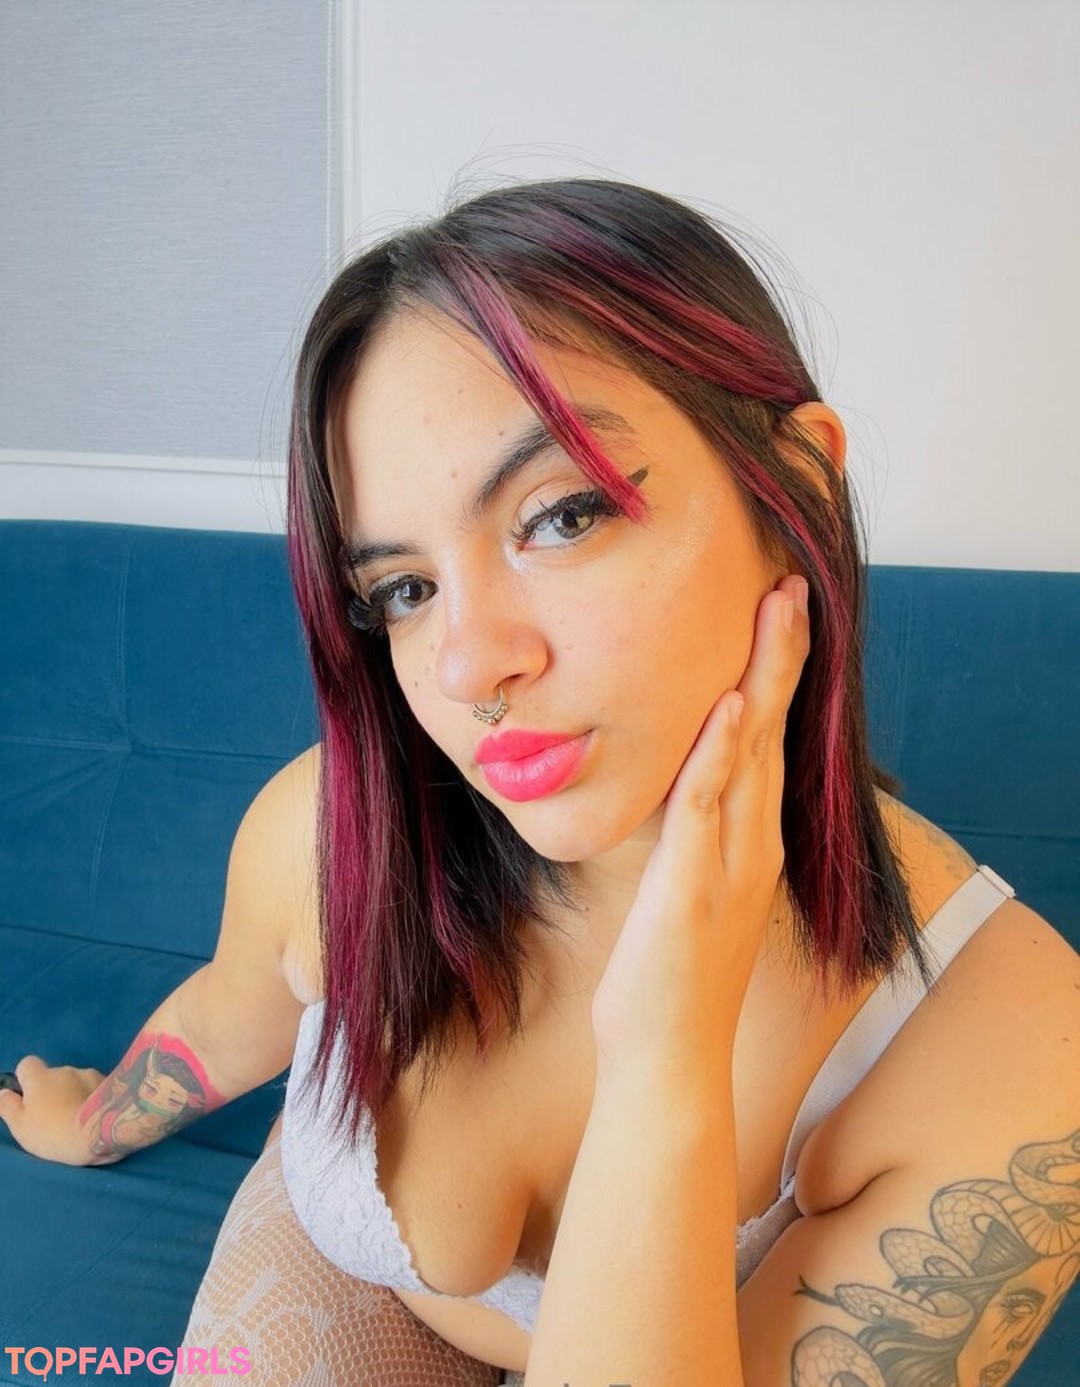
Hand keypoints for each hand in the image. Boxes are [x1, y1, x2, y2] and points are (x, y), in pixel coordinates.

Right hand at [0, 1055, 109, 1165]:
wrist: (99, 1132)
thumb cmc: (53, 1132)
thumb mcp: (20, 1125)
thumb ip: (8, 1106)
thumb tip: (3, 1092)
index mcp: (40, 1077)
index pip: (27, 1064)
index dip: (26, 1080)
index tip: (30, 1100)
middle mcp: (64, 1069)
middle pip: (52, 1075)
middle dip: (52, 1091)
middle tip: (55, 1117)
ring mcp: (89, 1073)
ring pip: (75, 1081)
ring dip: (73, 1093)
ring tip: (77, 1119)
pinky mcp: (109, 1082)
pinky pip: (94, 1087)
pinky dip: (92, 1097)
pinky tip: (94, 1115)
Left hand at [590, 573, 810, 1087]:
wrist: (669, 1058)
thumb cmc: (667, 976)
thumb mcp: (682, 888)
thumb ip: (686, 835)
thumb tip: (669, 787)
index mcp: (748, 842)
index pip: (768, 742)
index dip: (775, 676)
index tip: (778, 616)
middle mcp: (752, 845)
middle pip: (774, 732)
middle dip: (783, 657)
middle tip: (791, 587)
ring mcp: (730, 866)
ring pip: (752, 755)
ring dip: (765, 678)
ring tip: (776, 612)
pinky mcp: (693, 888)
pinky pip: (709, 808)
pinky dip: (721, 754)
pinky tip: (732, 704)